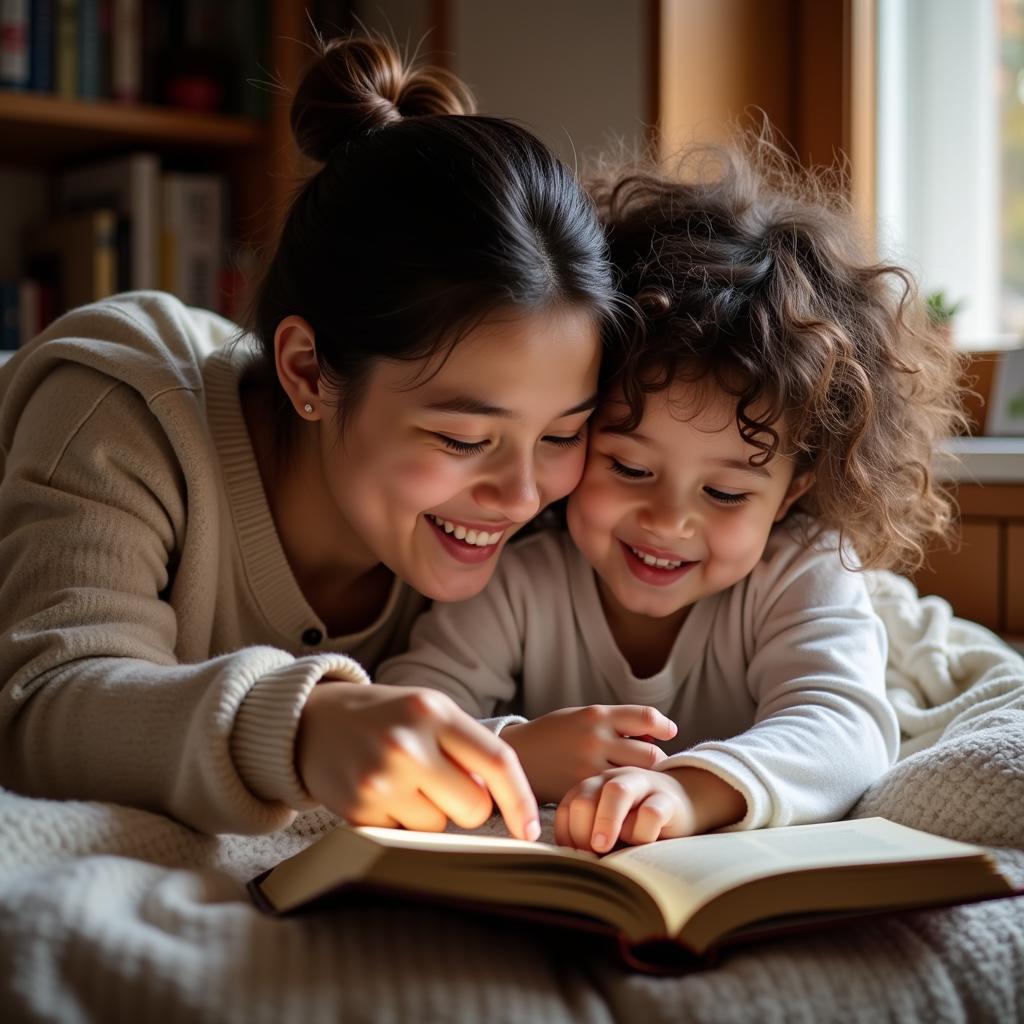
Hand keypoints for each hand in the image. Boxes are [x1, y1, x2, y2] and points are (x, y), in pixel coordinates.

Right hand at [296, 681, 539, 840]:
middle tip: (441, 783)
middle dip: (467, 806)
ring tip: (402, 782)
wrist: (313, 722)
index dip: (520, 800)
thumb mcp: (430, 710)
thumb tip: (501, 803)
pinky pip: (403, 838)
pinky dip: (399, 823)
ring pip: (438, 828)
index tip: (531, 830)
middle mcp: (408, 744)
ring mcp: (380, 780)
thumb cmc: (386, 717)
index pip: (497, 762)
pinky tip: (381, 794)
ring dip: (429, 814)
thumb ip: (467, 747)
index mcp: (435, 712)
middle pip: (473, 808)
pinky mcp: (357, 811)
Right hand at [501, 704, 676, 803]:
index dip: (664, 726)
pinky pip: (614, 796)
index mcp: (596, 715)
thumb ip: (612, 723)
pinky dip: (623, 798)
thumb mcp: (580, 717)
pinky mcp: (580, 790)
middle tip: (654, 770)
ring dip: (643, 783)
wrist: (514, 755)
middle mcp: (595, 739)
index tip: (669, 733)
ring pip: (636, 778)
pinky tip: (620, 798)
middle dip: (656, 762)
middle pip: (650, 754)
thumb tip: (651, 736)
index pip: (646, 718)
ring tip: (640, 785)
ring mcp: (588, 766)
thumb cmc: (552, 735)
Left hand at [555, 766, 745, 852]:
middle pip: (584, 798)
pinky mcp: (666, 798)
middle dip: (581, 830)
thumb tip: (573, 863)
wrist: (683, 800)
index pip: (568, 808)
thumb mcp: (611, 828)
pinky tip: (645, 843)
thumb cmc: (638, 821)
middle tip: (589, 854)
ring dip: (605, 822)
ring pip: (616, 792)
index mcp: (593, 788)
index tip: (574, 858)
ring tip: (602, 846)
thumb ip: (591, 836)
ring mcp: (640, 784)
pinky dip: (643, 832)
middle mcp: (612, 781)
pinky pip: (651, 812)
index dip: (566, 836)